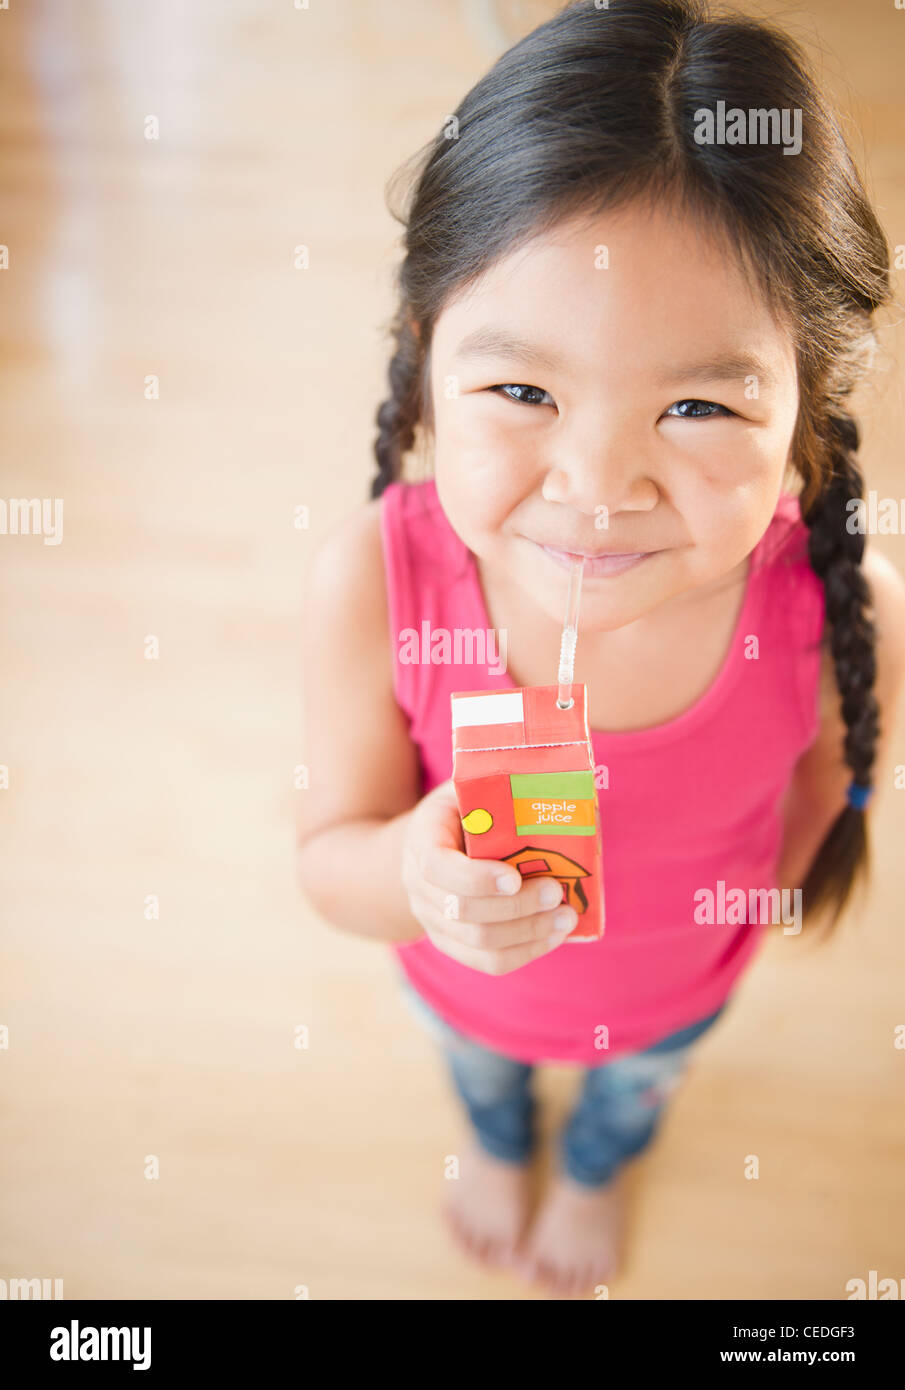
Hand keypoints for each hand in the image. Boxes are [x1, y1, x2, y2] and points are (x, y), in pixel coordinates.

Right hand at [401, 778, 577, 974]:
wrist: (428, 846)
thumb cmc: (461, 810)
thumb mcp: (467, 788)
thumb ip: (494, 787)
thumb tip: (551, 782)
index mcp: (421, 841)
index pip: (438, 867)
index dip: (477, 878)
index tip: (515, 877)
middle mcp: (419, 887)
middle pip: (463, 911)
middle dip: (517, 908)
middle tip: (557, 892)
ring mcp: (433, 921)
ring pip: (479, 943)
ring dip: (528, 933)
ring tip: (567, 917)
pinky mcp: (453, 944)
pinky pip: (487, 962)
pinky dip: (525, 952)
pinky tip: (553, 935)